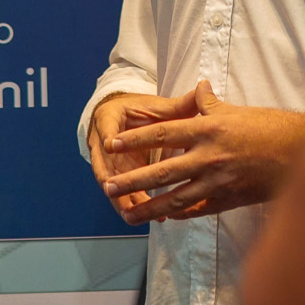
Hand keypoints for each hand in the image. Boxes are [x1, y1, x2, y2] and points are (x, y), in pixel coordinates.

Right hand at [87, 91, 198, 223]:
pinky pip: (121, 193)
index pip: (106, 126)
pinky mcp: (114, 176)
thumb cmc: (140, 112)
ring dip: (121, 199)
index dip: (107, 135)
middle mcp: (102, 141)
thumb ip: (178, 105)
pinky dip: (132, 204)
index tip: (110, 144)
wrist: (123, 119)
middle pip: (103, 162)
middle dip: (111, 178)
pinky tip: (150, 214)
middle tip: (117, 189)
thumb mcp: (156, 107)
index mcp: (109, 117)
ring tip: (134, 213)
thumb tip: (202, 90)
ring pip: (110, 183)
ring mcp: (106, 161)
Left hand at [100, 81, 304, 222]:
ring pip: (176, 198)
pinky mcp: (229, 199)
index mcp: (208, 129)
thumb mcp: (236, 111)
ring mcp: (218, 181)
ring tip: (129, 215)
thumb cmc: (270, 127)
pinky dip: (179, 214)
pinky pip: (197, 210)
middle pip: (162, 171)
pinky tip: (165, 218)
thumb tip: (199, 87)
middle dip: (132, 181)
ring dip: (149, 207)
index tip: (114, 141)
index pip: (163, 133)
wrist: (300, 152)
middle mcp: (208, 156)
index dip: (136, 137)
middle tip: (109, 186)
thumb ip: (210, 104)